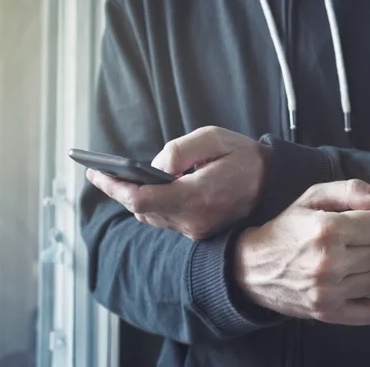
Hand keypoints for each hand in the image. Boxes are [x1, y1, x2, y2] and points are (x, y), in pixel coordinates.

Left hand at [87, 126, 269, 239]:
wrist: (272, 183)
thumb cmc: (244, 157)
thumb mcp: (214, 139)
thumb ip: (180, 151)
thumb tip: (153, 167)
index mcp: (198, 196)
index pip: (143, 199)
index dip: (115, 188)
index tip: (96, 173)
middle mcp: (194, 219)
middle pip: (142, 210)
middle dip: (119, 191)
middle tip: (99, 173)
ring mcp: (197, 229)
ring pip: (151, 217)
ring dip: (132, 199)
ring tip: (114, 179)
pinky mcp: (199, 230)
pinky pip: (165, 219)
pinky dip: (149, 205)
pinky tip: (141, 189)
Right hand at [234, 179, 369, 324]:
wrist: (252, 268)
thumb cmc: (286, 230)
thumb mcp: (312, 198)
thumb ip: (350, 190)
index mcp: (326, 229)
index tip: (364, 225)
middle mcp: (329, 263)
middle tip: (358, 243)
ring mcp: (329, 292)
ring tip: (357, 263)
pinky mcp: (327, 314)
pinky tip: (362, 286)